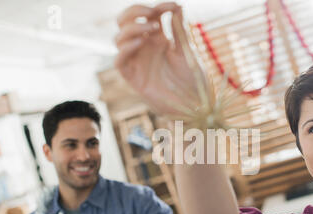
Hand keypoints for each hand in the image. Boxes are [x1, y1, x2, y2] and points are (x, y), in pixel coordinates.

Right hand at [115, 2, 205, 117]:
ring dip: (132, 27)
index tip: (173, 5)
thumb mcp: (187, 50)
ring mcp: (137, 62)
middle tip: (152, 13)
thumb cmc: (193, 80)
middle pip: (125, 22)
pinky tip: (141, 42)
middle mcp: (144, 48)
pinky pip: (120, 60)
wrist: (193, 105)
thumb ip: (180, 29)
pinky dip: (126, 48)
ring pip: (119, 38)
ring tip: (152, 28)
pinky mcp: (133, 78)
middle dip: (135, 11)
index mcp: (158, 39)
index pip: (148, 15)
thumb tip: (177, 5)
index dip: (159, 6)